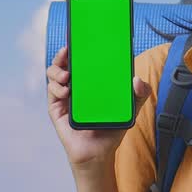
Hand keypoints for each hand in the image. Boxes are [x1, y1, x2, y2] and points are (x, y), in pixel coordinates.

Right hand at [46, 45, 151, 170]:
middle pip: (64, 62)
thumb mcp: (130, 110)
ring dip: (57, 69)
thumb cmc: (112, 129)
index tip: (82, 37)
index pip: (83, 59)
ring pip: (53, 73)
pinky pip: (51, 92)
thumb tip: (137, 80)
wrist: (99, 153)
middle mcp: (77, 85)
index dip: (80, 47)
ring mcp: (65, 95)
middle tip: (68, 49)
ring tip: (67, 76)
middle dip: (63, 52)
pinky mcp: (57, 108)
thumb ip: (140, 95)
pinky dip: (56, 87)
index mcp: (92, 81)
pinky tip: (66, 90)